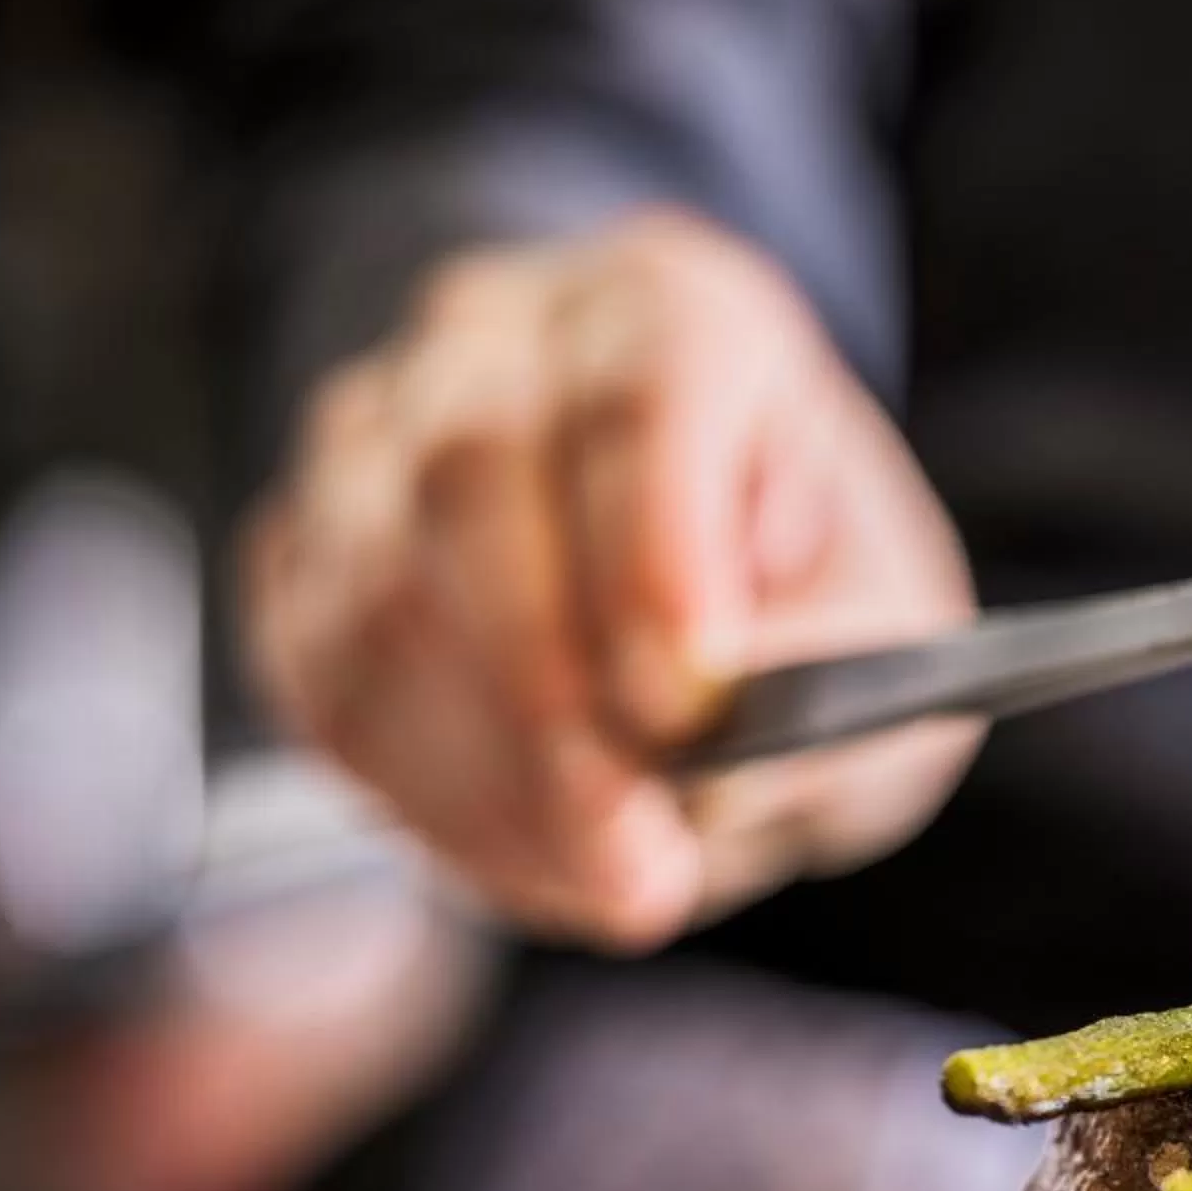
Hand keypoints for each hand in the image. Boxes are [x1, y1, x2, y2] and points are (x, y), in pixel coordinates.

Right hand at [246, 209, 980, 948]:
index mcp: (672, 308)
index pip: (638, 397)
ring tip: (612, 882)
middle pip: (471, 480)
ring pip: (375, 590)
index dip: (652, 552)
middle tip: (640, 863)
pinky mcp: (303, 546)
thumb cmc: (807, 592)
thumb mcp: (889, 628)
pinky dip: (421, 796)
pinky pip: (320, 676)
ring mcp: (371, 428)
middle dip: (551, 702)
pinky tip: (530, 858)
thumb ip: (830, 668)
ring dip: (489, 777)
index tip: (687, 700)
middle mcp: (499, 335)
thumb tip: (712, 746)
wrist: (701, 580)